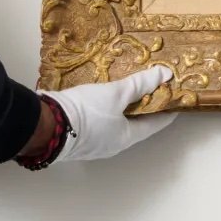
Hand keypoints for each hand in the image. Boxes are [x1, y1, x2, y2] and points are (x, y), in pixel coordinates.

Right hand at [46, 65, 177, 162]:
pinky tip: (105, 98)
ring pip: (116, 124)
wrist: (43, 126)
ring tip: (130, 91)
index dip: (167, 111)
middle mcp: (112, 145)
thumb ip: (140, 84)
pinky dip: (108, 111)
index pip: (154, 124)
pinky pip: (100, 123)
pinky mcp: (77, 138)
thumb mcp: (116, 94)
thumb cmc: (86, 113)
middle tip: (154, 90)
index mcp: (126, 138)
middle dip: (144, 108)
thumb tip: (165, 75)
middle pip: (135, 125)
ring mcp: (93, 144)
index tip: (176, 100)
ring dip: (124, 109)